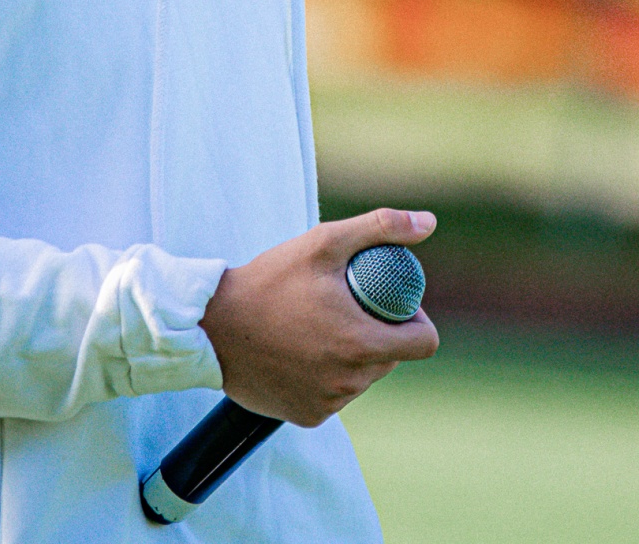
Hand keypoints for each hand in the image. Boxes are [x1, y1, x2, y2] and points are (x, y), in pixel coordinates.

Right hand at [198, 209, 439, 427]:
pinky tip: (306, 353)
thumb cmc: (268, 281)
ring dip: (355, 356)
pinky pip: (335, 395)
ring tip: (325, 327)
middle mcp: (350, 382)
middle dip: (381, 333)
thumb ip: (380, 227)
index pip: (425, 342)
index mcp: (362, 345)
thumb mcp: (323, 243)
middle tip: (350, 306)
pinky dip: (329, 377)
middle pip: (392, 358)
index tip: (392, 303)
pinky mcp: (307, 416)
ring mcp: (328, 403)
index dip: (416, 320)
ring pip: (363, 378)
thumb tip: (429, 222)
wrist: (210, 326)